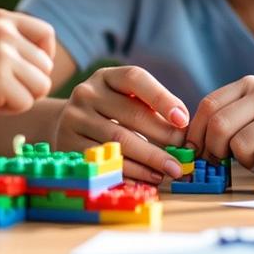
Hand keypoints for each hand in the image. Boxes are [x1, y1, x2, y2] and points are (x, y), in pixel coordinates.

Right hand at [0, 10, 54, 114]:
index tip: (27, 70)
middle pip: (46, 67)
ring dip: (22, 97)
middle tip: (4, 88)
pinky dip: (10, 109)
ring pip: (41, 86)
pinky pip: (25, 103)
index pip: (46, 34)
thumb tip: (45, 62)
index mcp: (3, 19)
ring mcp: (2, 56)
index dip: (43, 56)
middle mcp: (5, 33)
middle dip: (30, 83)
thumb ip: (10, 40)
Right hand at [53, 65, 190, 184]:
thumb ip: (152, 106)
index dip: (161, 98)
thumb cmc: (110, 110)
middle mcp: (86, 93)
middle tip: (185, 153)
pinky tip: (150, 176)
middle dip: (163, 135)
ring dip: (151, 158)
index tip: (183, 120)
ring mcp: (74, 118)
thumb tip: (183, 126)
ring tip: (172, 168)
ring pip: (119, 141)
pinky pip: (106, 160)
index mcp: (106, 77)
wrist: (68, 123)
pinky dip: (132, 171)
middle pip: (130, 114)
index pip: (135, 79)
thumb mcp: (126, 98)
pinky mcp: (68, 144)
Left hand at [185, 75, 253, 171]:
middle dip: (215, 151)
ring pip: (241, 144)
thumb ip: (229, 118)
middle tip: (225, 162)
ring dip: (242, 162)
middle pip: (219, 126)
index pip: (208, 106)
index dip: (196, 133)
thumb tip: (191, 144)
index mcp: (249, 85)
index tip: (197, 152)